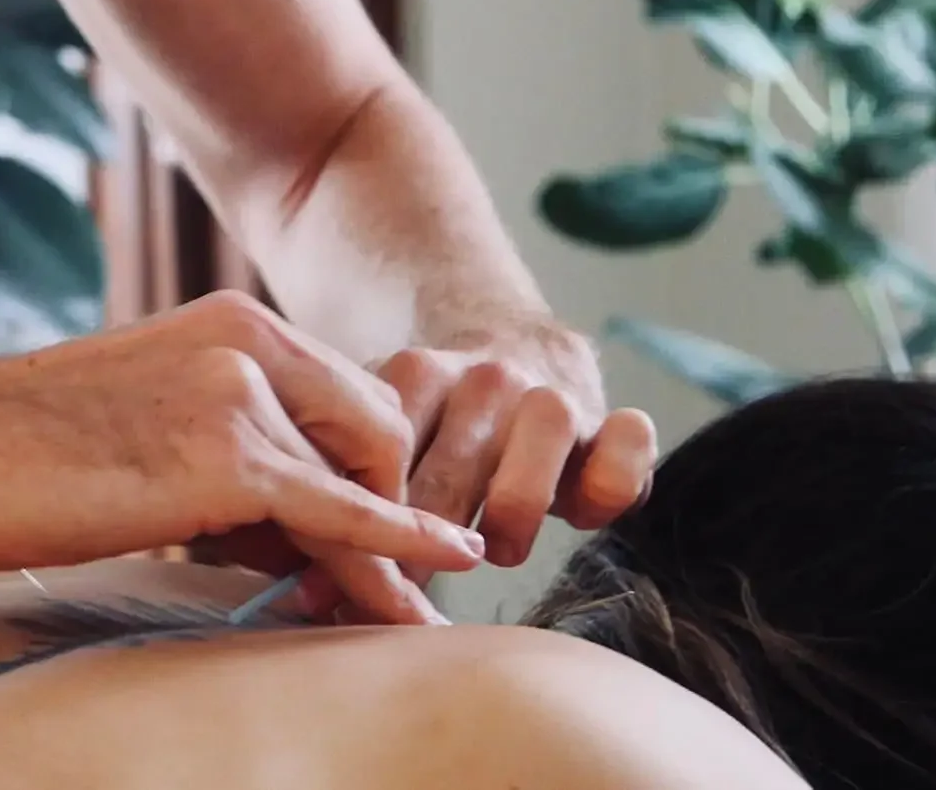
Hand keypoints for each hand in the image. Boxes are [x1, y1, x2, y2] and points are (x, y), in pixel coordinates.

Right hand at [0, 290, 482, 624]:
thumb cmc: (25, 439)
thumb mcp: (151, 413)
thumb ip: (228, 442)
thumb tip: (284, 524)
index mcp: (238, 323)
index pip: (346, 396)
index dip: (364, 469)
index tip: (367, 531)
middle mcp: (255, 343)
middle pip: (376, 432)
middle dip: (387, 507)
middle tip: (375, 579)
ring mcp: (245, 394)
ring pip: (359, 481)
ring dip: (383, 553)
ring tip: (407, 614)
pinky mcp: (228, 459)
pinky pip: (337, 514)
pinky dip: (393, 549)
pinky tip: (432, 574)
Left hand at [188, 320, 654, 620]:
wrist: (515, 343)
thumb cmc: (438, 425)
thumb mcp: (387, 438)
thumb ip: (349, 493)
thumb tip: (306, 591)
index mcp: (419, 373)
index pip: (389, 454)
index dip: (369, 528)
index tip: (351, 577)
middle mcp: (487, 376)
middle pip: (458, 467)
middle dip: (432, 542)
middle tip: (415, 590)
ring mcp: (553, 392)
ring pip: (545, 433)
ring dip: (516, 511)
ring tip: (499, 548)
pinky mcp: (610, 415)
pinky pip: (629, 440)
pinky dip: (612, 478)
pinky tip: (585, 513)